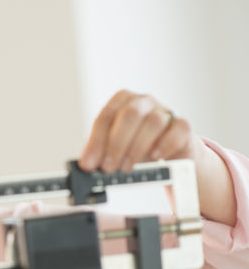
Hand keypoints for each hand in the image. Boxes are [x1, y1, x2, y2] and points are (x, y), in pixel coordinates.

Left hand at [79, 90, 199, 172]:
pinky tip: (155, 157)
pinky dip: (165, 144)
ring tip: (127, 167)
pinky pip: (178, 129)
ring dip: (137, 147)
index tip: (89, 164)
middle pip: (129, 115)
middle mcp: (143, 101)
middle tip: (109, 167)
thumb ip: (99, 152)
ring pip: (153, 122)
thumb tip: (85, 164)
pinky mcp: (183, 126)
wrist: (169, 151)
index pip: (106, 117)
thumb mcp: (114, 147)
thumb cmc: (136, 145)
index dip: (96, 142)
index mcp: (122, 101)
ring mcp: (165, 111)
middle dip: (116, 143)